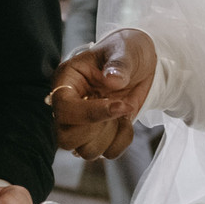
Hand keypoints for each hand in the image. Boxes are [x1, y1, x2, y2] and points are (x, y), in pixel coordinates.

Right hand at [52, 28, 156, 160]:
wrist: (142, 63)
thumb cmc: (126, 51)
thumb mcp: (125, 50)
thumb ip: (119, 64)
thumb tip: (112, 80)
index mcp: (66, 81)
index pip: (63, 108)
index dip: (89, 113)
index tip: (119, 105)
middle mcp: (69, 105)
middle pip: (65, 138)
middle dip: (96, 130)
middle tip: (118, 107)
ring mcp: (83, 124)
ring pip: (85, 151)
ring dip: (111, 136)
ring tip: (123, 110)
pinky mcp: (99, 135)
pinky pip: (107, 153)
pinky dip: (122, 141)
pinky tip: (126, 121)